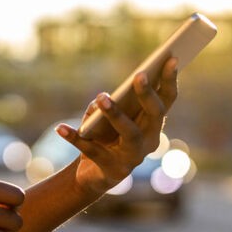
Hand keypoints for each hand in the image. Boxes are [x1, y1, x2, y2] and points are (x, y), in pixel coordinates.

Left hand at [57, 57, 178, 195]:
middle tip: (140, 74)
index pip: (167, 100)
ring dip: (116, 114)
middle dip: (148, 94)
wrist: (94, 174)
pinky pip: (91, 150)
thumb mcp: (105, 115)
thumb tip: (103, 99)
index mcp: (153, 124)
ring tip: (101, 97)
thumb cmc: (105, 136)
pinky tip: (60, 128)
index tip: (171, 57)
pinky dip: (74, 138)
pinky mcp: (111, 169)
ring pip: (129, 134)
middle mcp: (149, 141)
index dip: (170, 79)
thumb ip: (107, 103)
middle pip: (155, 115)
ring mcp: (132, 157)